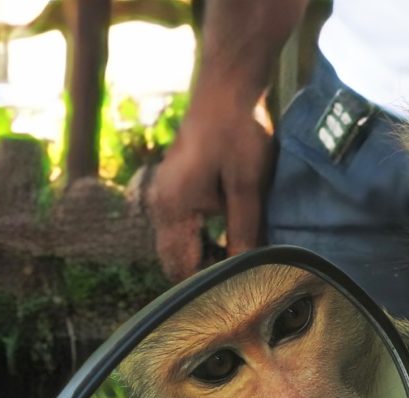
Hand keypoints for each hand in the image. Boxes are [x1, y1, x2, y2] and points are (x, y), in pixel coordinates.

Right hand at [148, 99, 273, 281]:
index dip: (205, 287)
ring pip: (178, 243)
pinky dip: (201, 239)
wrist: (228, 87)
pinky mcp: (177, 185)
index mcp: (172, 206)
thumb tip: (245, 270)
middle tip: (238, 287)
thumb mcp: (247, 185)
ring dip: (202, 257)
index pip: (180, 267)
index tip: (234, 299)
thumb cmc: (238, 130)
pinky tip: (228, 241)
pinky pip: (183, 225)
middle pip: (174, 259)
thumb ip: (244, 230)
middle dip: (201, 276)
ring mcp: (166, 193)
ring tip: (236, 269)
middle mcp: (161, 202)